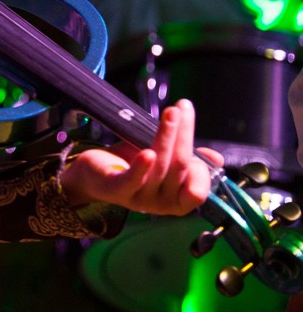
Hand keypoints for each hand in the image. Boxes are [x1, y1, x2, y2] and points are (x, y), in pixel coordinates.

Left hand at [58, 99, 219, 215]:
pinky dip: (142, 166)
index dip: (201, 168)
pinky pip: (133, 180)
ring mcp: (140, 198)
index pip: (198, 190)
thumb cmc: (134, 165)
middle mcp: (162, 204)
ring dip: (166, 135)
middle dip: (184, 135)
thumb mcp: (166, 161)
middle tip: (183, 107)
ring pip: (160, 166)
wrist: (95, 173)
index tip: (195, 137)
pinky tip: (148, 153)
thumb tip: (215, 159)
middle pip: (180, 166)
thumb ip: (190, 160)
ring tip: (170, 113)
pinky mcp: (118, 190)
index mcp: (177, 200)